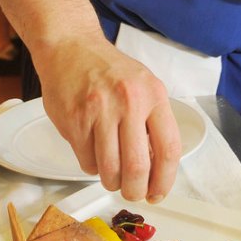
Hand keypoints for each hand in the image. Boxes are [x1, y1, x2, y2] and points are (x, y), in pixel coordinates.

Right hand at [36, 32, 182, 201]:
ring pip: (109, 170)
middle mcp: (129, 102)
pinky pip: (86, 161)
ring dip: (111, 182)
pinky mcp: (74, 121)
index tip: (158, 193)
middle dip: (135, 191)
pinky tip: (92, 151)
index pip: (169, 149)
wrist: (71, 47)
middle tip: (133, 193)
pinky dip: (91, 165)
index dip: (165, 179)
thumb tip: (157, 167)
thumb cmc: (110, 70)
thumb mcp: (143, 85)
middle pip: (138, 167)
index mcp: (153, 95)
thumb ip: (152, 121)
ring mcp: (100, 112)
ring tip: (112, 176)